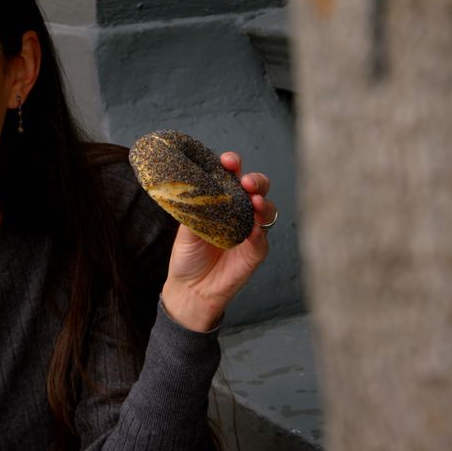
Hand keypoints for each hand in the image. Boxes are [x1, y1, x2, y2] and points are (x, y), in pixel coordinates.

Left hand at [161, 152, 276, 331]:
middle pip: (257, 188)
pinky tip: (252, 231)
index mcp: (222, 201)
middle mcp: (240, 211)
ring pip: (267, 209)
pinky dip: (259, 232)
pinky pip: (263, 238)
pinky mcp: (256, 251)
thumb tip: (193, 186)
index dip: (233, 165)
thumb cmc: (188, 256)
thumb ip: (193, 208)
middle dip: (255, 180)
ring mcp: (251, 230)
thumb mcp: (185, 228)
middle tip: (246, 182)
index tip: (227, 161)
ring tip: (253, 202)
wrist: (190, 289)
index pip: (232, 176)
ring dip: (262, 203)